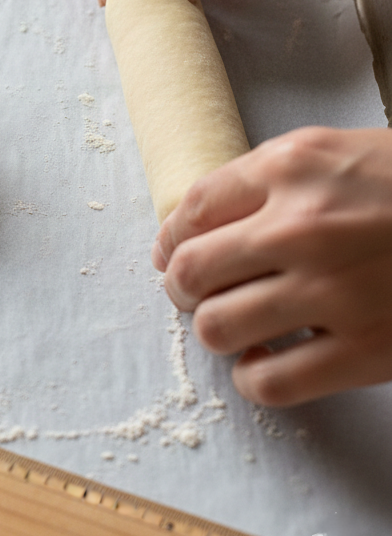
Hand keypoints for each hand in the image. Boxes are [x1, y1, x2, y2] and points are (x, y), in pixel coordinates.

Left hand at [153, 127, 391, 405]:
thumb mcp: (331, 152)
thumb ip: (264, 179)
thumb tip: (196, 221)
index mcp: (290, 169)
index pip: (191, 210)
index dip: (169, 239)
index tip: (171, 254)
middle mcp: (302, 227)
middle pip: (190, 271)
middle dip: (182, 287)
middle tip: (195, 293)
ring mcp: (334, 292)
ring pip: (218, 329)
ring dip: (215, 331)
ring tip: (233, 324)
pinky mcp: (367, 350)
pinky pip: (271, 382)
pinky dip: (253, 378)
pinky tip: (265, 361)